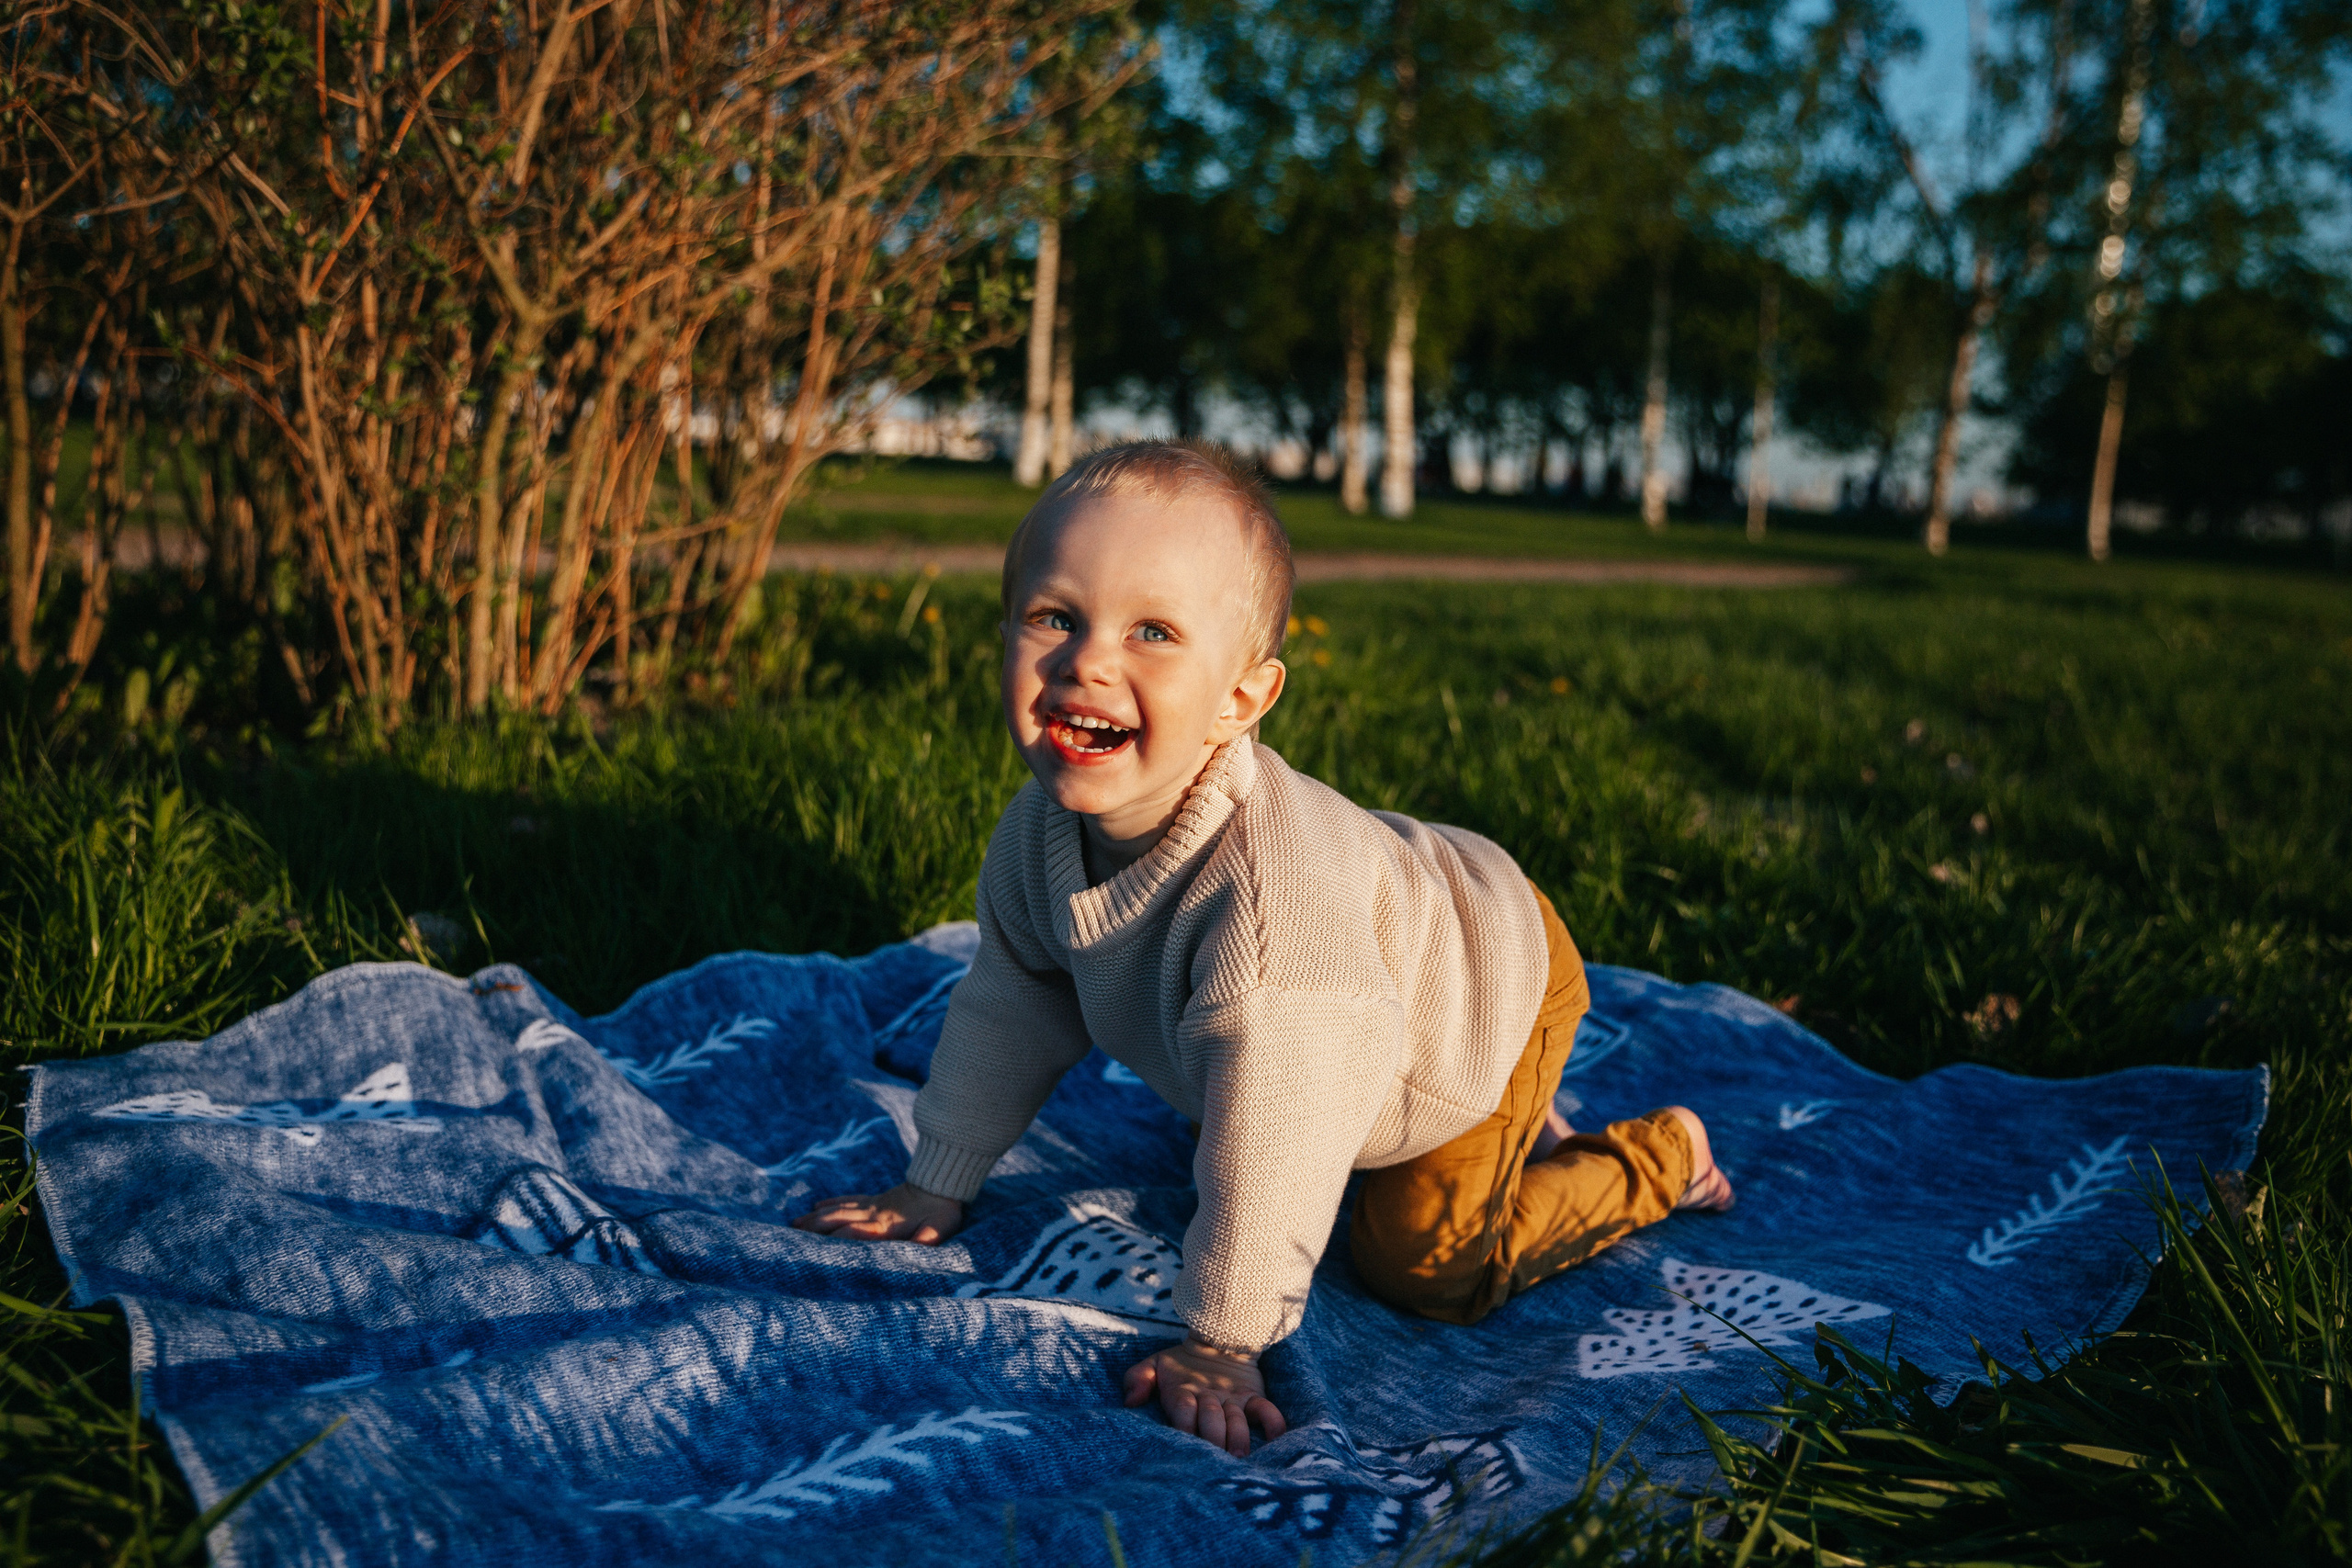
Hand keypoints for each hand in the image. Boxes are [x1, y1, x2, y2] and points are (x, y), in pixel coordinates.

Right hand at [792, 1182, 964, 1242]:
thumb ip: (924, 1242)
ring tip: (794, 1223)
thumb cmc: (942, 1211)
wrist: (943, 1181)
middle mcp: (872, 1214)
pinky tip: (817, 1204)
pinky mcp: (876, 1198)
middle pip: (837, 1220)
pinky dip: (831, 1201)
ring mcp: (872, 1204)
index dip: (833, 1242)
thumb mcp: (938, 1229)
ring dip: (816, 1217)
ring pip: (838, 1209)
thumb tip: (912, 1256)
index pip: (853, 1234)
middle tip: (789, 1237)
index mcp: (884, 1226)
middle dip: (814, 1228)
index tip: (811, 1252)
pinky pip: (849, 1199)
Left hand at [1123, 1336, 1287, 1457]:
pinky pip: (1266, 1409)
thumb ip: (1138, 1379)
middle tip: (1216, 1461)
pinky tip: (1275, 1439)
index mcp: (1184, 1390)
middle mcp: (1210, 1396)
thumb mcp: (1155, 1364)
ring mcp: (1233, 1397)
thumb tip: (1130, 1402)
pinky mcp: (1253, 1396)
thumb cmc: (1180, 1364)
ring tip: (1240, 1457)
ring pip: (1237, 1418)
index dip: (1184, 1426)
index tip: (1184, 1444)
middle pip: (1212, 1417)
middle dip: (1213, 1438)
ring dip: (1238, 1437)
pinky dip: (1273, 1422)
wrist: (1218, 1339)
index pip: (1184, 1409)